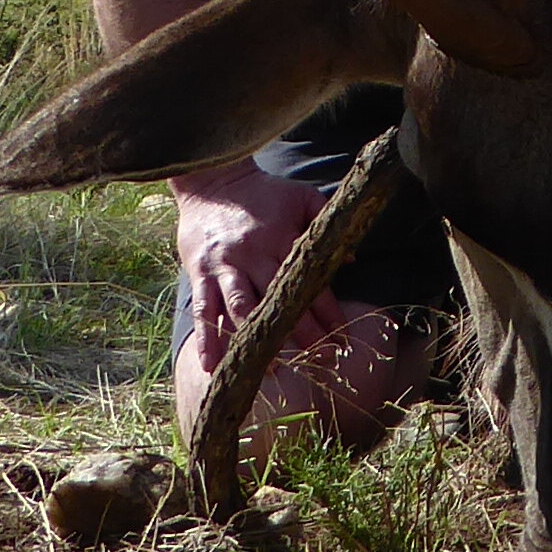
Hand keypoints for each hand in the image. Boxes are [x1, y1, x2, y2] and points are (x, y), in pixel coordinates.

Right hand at [170, 159, 423, 453]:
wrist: (213, 179)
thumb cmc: (264, 191)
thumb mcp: (301, 197)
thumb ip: (326, 222)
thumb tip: (351, 258)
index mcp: (281, 239)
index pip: (309, 283)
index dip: (328, 312)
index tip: (344, 338)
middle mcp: (252, 256)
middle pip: (277, 303)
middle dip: (301, 335)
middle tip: (320, 361)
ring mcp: (223, 266)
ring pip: (240, 310)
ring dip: (254, 342)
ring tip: (271, 371)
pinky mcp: (199, 272)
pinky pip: (202, 310)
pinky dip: (207, 339)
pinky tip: (211, 366)